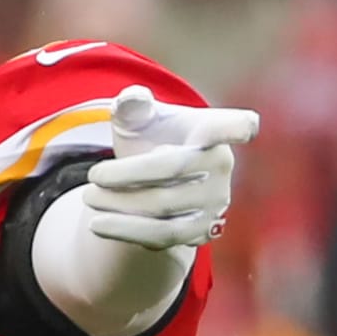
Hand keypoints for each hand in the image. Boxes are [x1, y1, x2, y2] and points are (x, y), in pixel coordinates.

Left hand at [82, 85, 259, 249]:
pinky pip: (163, 237)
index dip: (239, 128)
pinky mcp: (203, 232)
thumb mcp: (138, 117)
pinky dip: (127, 231)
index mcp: (211, 129)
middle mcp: (222, 166)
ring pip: (164, 209)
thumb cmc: (149, 137)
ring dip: (121, 207)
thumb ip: (133, 104)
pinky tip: (99, 225)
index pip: (232, 126)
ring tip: (88, 200)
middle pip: (171, 170)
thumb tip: (131, 99)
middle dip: (124, 175)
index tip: (248, 126)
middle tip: (90, 176)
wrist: (151, 182)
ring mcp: (216, 202)